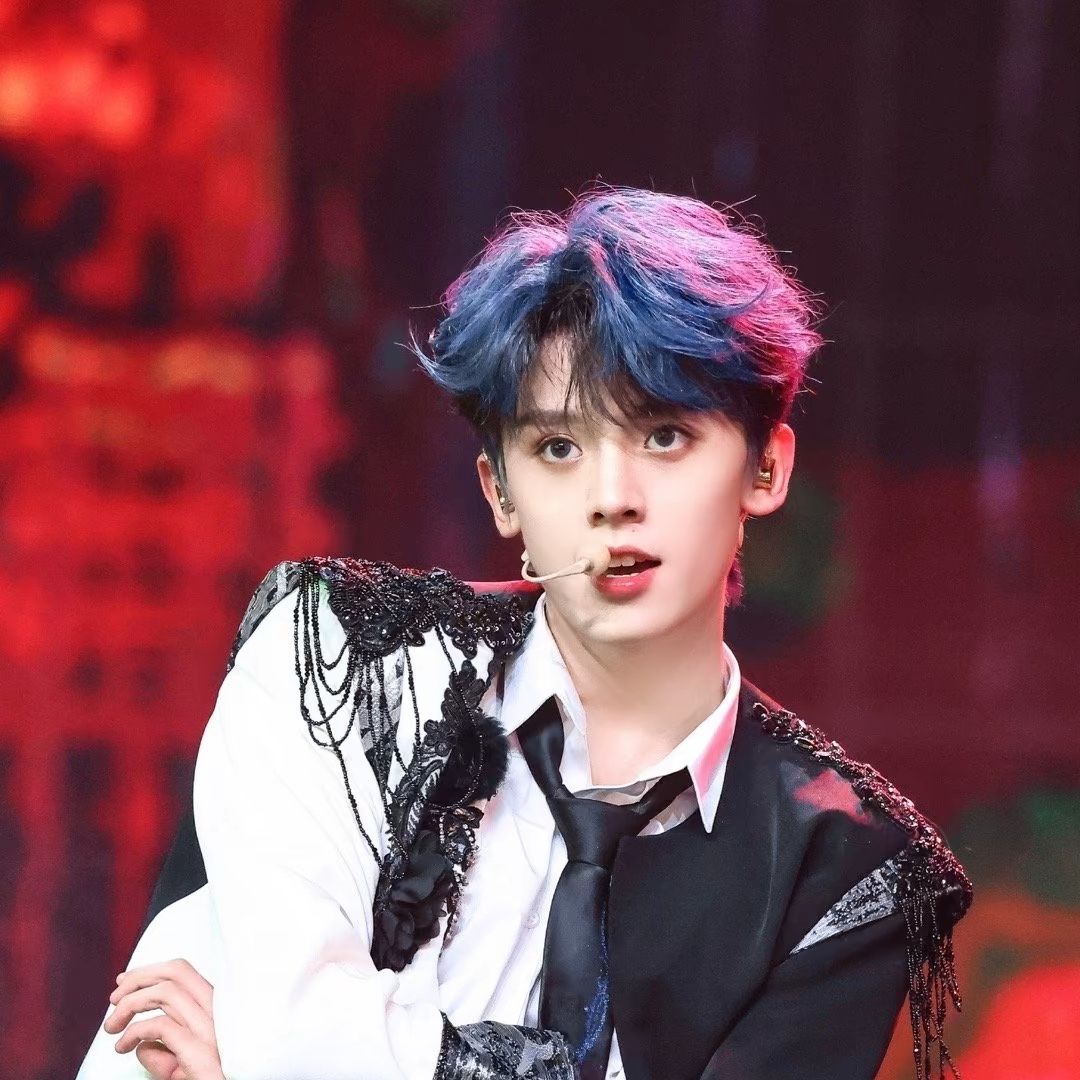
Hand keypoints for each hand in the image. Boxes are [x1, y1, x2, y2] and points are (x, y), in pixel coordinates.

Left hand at [105, 959, 222, 1079]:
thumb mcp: (181, 1064)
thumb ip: (165, 1046)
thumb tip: (140, 1043)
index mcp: (215, 1009)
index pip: (183, 971)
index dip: (147, 971)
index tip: (122, 982)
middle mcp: (217, 1013)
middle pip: (175, 973)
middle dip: (137, 979)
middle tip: (113, 999)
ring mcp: (212, 1030)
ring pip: (166, 992)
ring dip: (131, 1003)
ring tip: (112, 1026)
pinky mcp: (202, 1052)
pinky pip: (161, 1026)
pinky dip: (134, 1032)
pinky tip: (123, 1047)